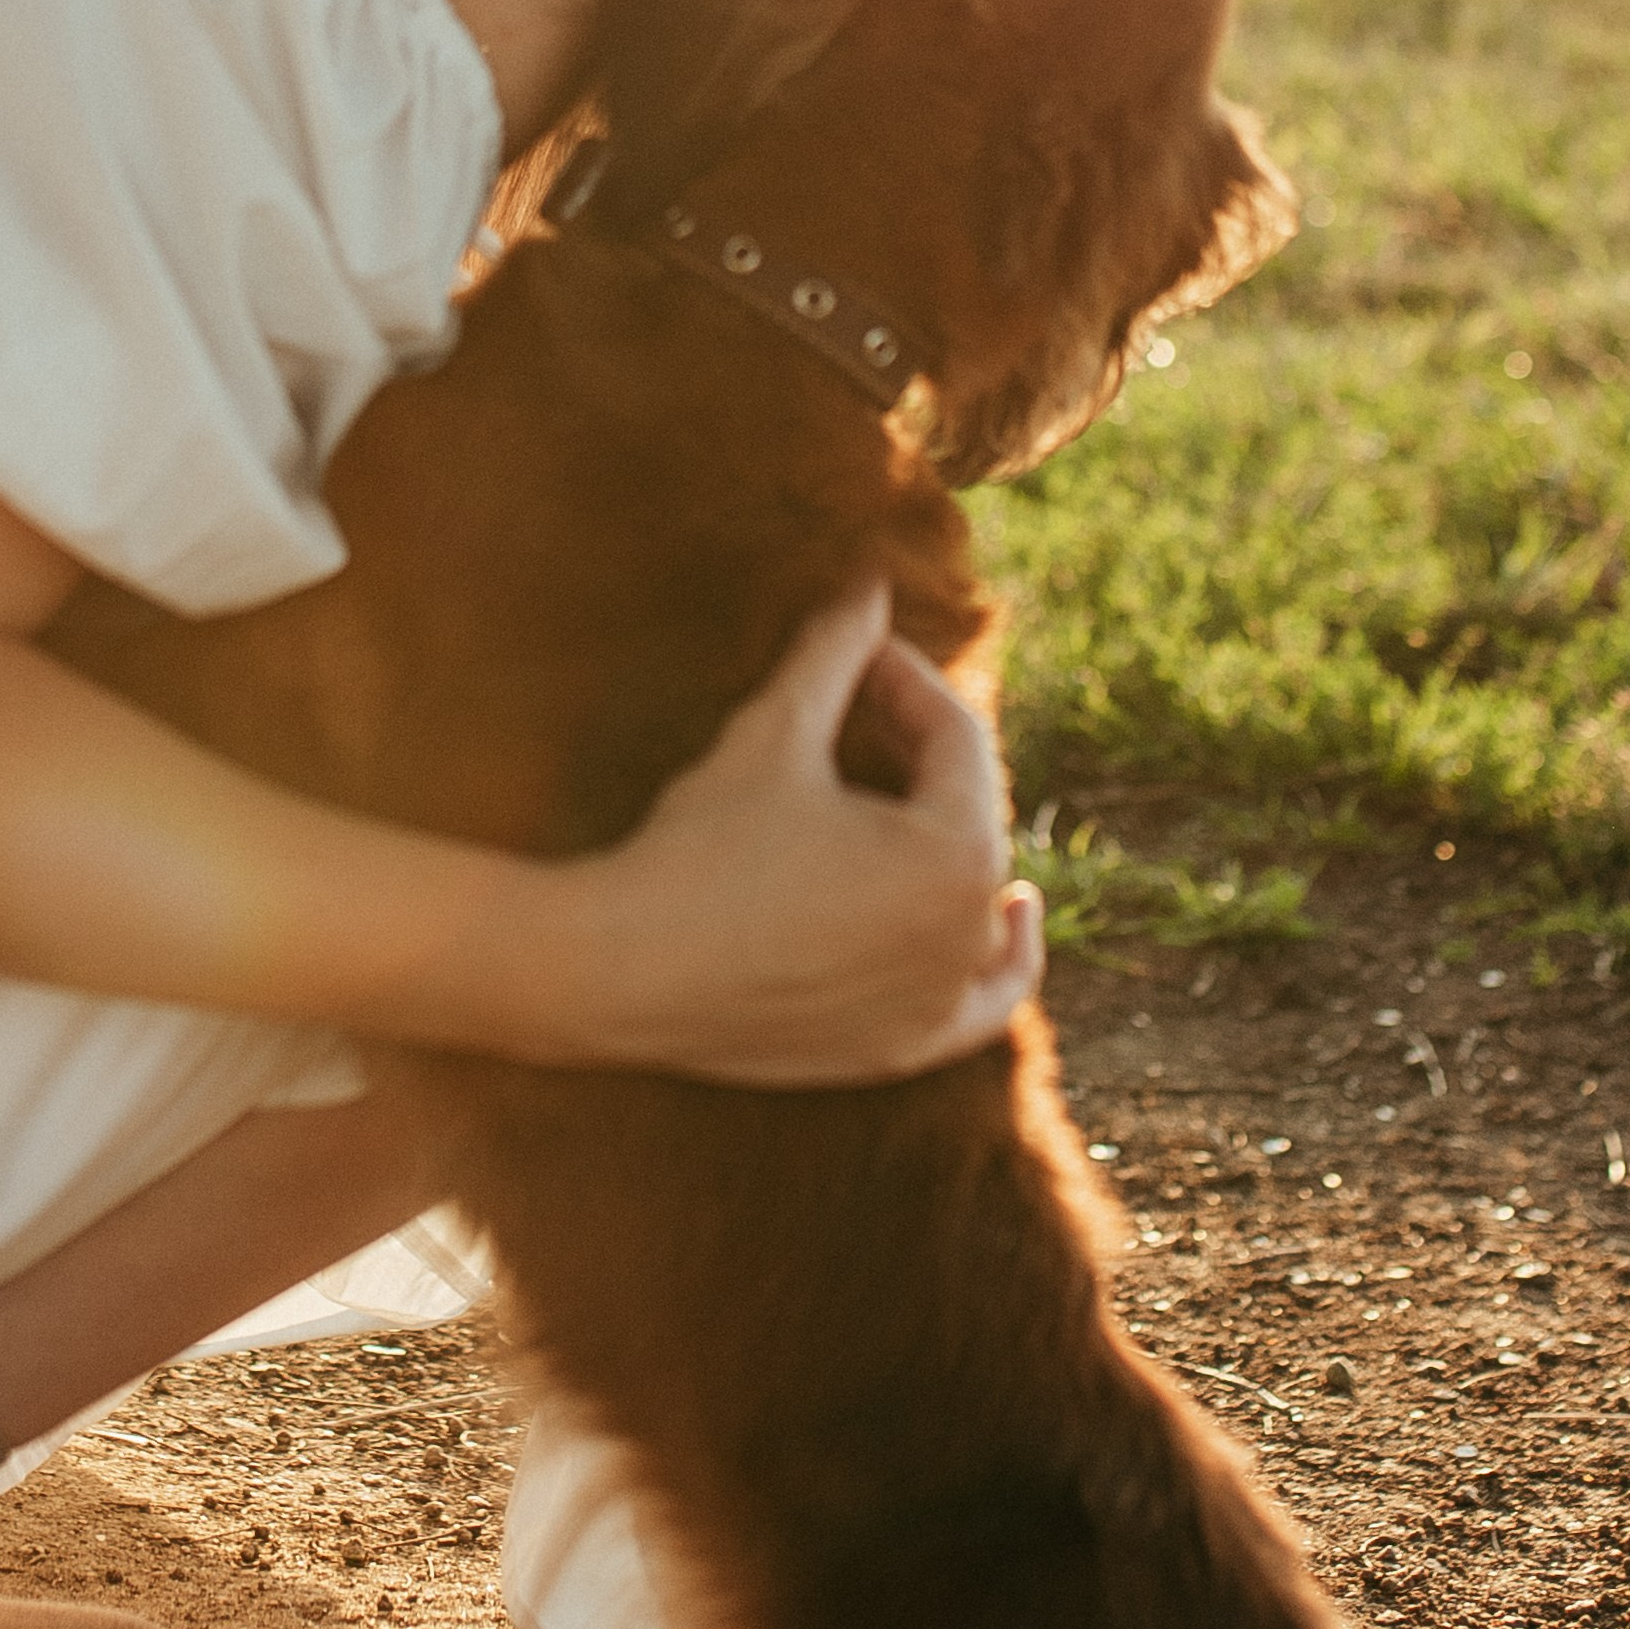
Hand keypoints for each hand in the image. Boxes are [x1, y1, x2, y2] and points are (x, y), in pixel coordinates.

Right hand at [536, 586, 1043, 1085]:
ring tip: (939, 799)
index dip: (907, 681)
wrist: (616, 970)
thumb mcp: (773, 732)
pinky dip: (1002, 960)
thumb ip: (837, 652)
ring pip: (983, 904)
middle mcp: (969, 935)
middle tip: (862, 708)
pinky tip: (1013, 918)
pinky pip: (983, 1002)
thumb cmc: (697, 848)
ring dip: (966, 846)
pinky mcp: (902, 1048)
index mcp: (957, 853)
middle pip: (972, 816)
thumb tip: (868, 580)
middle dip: (923, 754)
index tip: (858, 656)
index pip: (957, 740)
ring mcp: (940, 1002)